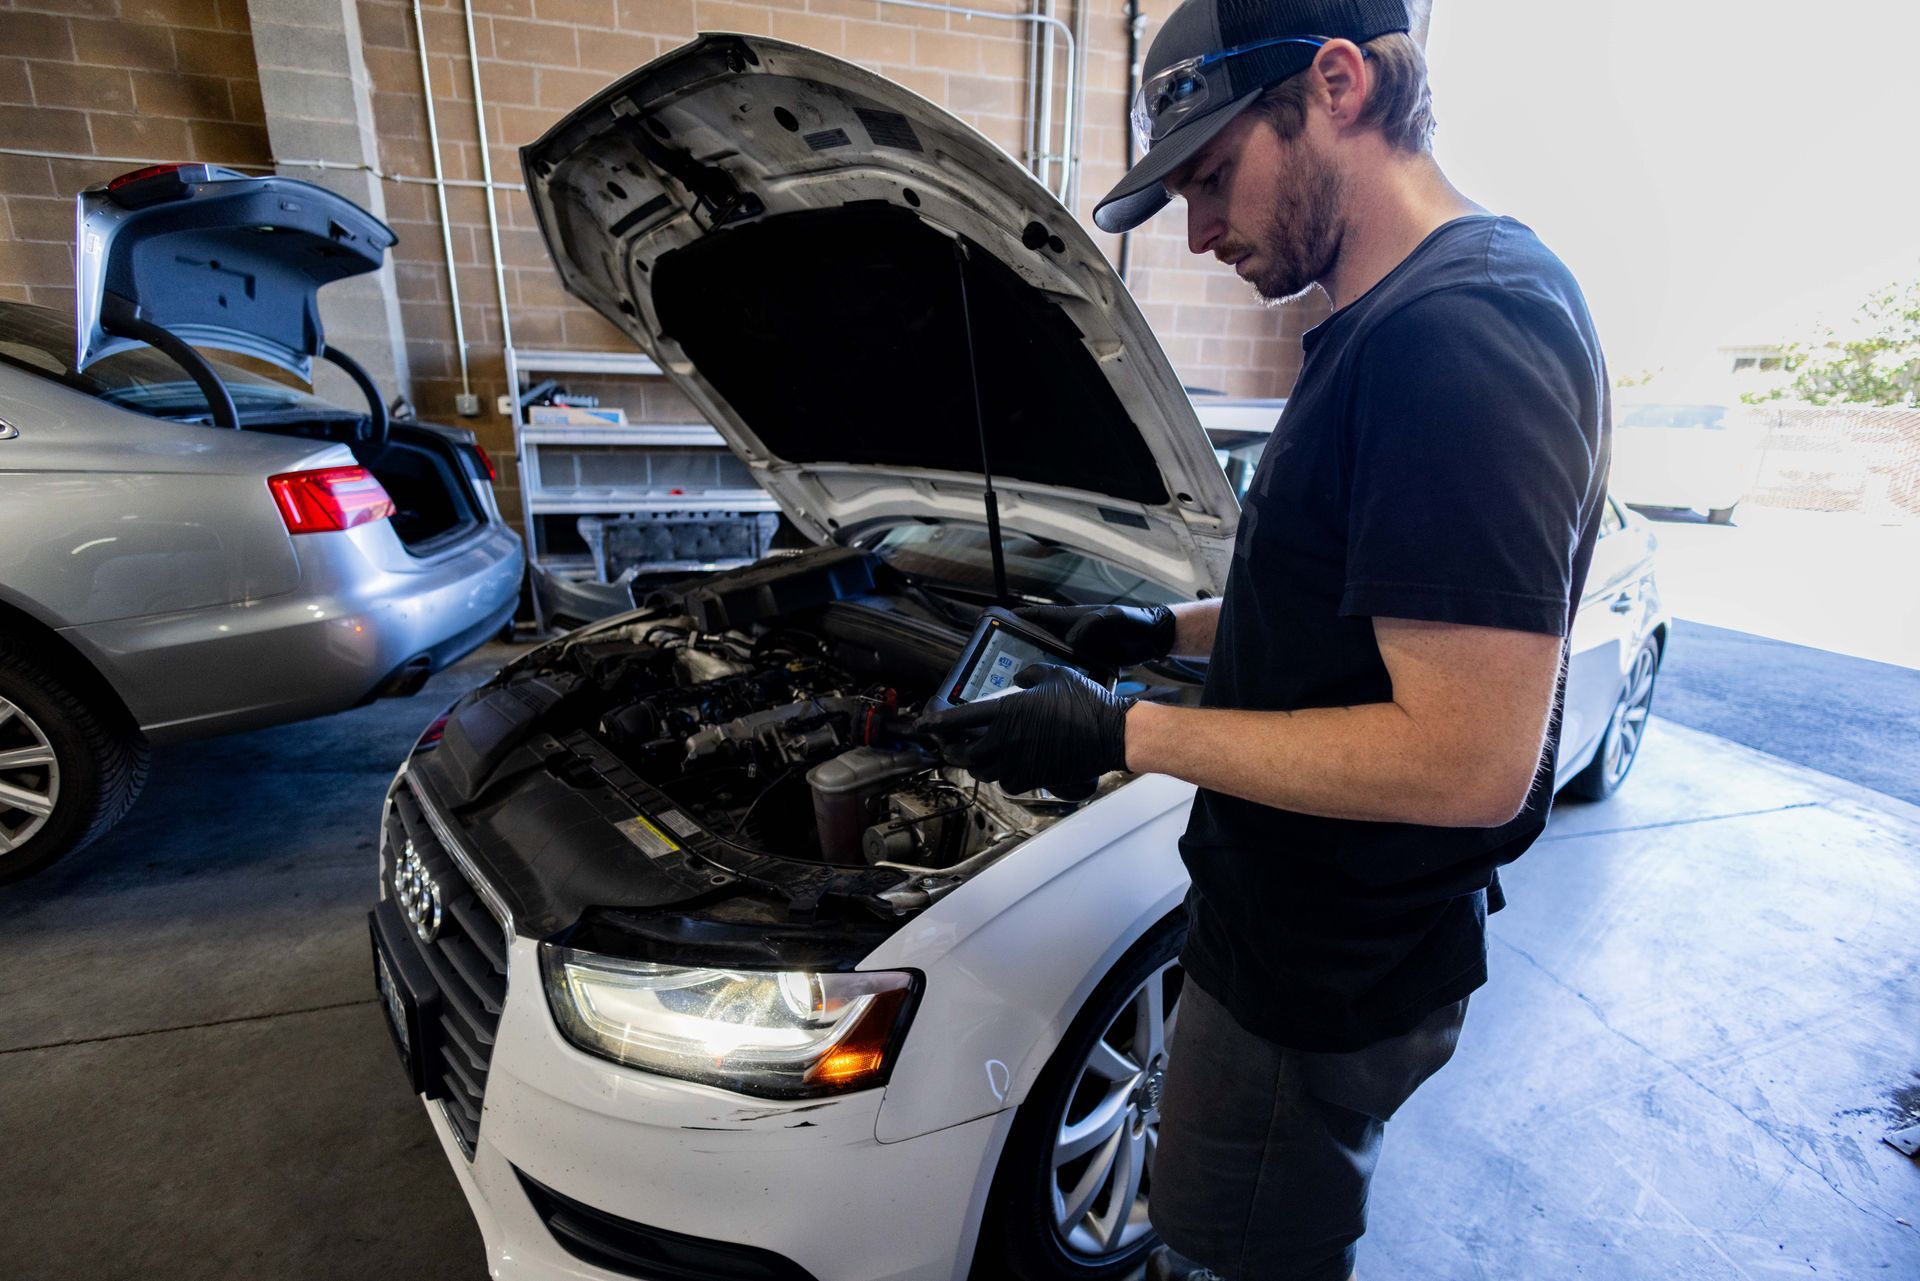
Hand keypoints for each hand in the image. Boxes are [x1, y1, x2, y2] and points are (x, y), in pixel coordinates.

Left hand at [917, 665, 1134, 798]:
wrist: (1109, 733)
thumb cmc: (1084, 702)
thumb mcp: (1054, 674)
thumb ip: (1030, 674)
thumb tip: (1021, 678)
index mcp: (1006, 711)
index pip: (957, 720)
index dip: (934, 723)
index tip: (923, 725)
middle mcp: (1006, 740)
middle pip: (963, 753)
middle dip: (951, 751)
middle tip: (949, 746)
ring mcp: (1018, 762)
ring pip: (982, 771)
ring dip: (974, 765)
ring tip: (976, 757)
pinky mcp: (1033, 778)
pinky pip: (1005, 783)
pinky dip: (999, 777)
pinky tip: (1004, 768)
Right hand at [1015, 603, 1175, 668]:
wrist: (1155, 638)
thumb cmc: (1135, 621)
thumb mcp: (1114, 616)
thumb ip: (1092, 622)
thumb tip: (1071, 638)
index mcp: (1078, 617)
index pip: (1046, 616)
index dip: (1026, 617)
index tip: (1006, 618)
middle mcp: (1077, 632)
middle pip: (1046, 636)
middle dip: (1027, 641)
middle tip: (1009, 652)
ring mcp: (1083, 647)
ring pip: (1056, 653)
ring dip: (1042, 660)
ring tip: (1023, 672)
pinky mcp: (1092, 661)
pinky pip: (1071, 666)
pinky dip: (1061, 673)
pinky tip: (1052, 684)